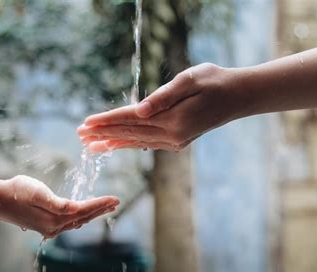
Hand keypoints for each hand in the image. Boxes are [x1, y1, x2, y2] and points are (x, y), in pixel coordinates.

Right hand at [0, 175, 118, 236]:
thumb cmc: (16, 191)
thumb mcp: (38, 192)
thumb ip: (58, 203)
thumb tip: (75, 209)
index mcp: (55, 218)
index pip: (84, 210)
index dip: (100, 204)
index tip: (116, 198)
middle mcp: (54, 227)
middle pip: (83, 217)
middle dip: (100, 209)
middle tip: (116, 202)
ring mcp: (49, 229)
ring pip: (77, 221)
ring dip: (92, 213)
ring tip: (105, 206)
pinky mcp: (44, 226)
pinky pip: (68, 223)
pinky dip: (79, 217)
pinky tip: (83, 214)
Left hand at [78, 63, 244, 151]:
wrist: (237, 97)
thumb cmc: (214, 81)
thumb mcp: (190, 80)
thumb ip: (164, 96)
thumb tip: (139, 110)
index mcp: (172, 119)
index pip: (130, 120)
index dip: (106, 121)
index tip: (85, 124)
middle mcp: (171, 135)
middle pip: (129, 134)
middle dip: (102, 133)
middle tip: (79, 136)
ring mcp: (175, 141)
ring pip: (136, 142)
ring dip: (112, 142)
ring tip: (91, 146)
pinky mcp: (177, 141)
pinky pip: (146, 143)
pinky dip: (128, 143)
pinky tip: (116, 144)